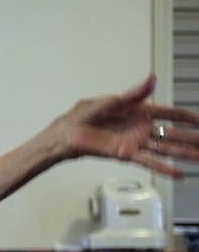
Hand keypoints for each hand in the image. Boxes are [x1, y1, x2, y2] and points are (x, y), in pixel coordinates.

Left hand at [56, 74, 198, 177]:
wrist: (67, 133)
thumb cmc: (84, 115)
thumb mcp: (111, 101)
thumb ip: (134, 93)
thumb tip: (152, 77)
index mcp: (138, 111)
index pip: (169, 113)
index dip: (187, 116)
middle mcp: (140, 128)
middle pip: (173, 133)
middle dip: (193, 138)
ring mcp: (135, 142)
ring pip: (166, 149)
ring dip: (185, 154)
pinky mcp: (126, 154)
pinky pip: (149, 162)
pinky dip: (164, 169)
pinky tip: (179, 174)